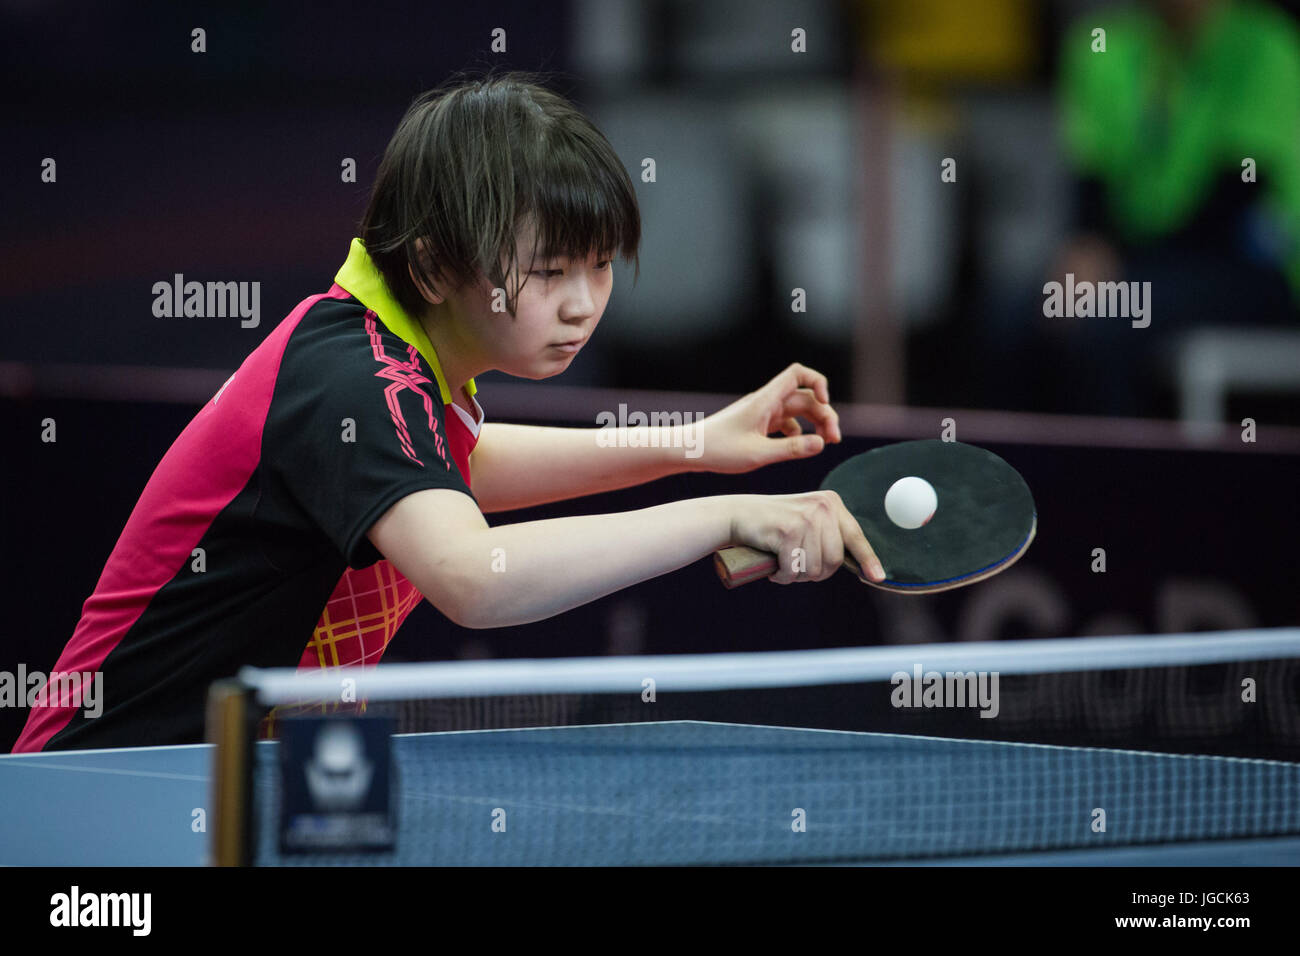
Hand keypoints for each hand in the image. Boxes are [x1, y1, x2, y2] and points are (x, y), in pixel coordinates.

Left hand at [695, 363, 841, 473]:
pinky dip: (799, 432)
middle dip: (825, 414)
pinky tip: (800, 447)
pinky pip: (787, 422)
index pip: (798, 374)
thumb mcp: (757, 454)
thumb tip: (821, 444)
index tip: (825, 404)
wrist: (688, 450)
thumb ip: (791, 449)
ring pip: (799, 410)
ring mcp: (763, 413)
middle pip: (806, 397)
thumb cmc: (717, 451)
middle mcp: (766, 402)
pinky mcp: (758, 424)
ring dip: (815, 423)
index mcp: (765, 400)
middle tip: (833, 441)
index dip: (818, 382)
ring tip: (824, 444)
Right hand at [728, 491, 884, 582]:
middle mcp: (823, 507)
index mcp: (831, 503)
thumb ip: (829, 533)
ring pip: (814, 568)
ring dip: (796, 576)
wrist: (736, 515)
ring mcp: (807, 517)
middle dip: (815, 573)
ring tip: (782, 564)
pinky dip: (782, 576)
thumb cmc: (771, 525)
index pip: (856, 537)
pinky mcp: (789, 530)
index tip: (878, 577)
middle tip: (795, 567)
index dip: (868, 560)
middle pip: (835, 561)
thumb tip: (858, 564)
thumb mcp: (806, 521)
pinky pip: (794, 569)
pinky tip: (773, 568)